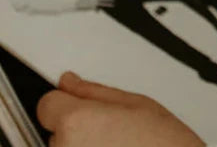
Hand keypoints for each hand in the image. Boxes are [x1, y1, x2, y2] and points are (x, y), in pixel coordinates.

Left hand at [37, 72, 203, 146]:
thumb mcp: (135, 102)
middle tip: (108, 129)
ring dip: (79, 144)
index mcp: (77, 121)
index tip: (78, 102)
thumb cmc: (162, 142)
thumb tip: (69, 82)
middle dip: (76, 125)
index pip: (47, 103)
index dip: (66, 100)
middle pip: (56, 129)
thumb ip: (94, 91)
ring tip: (112, 145)